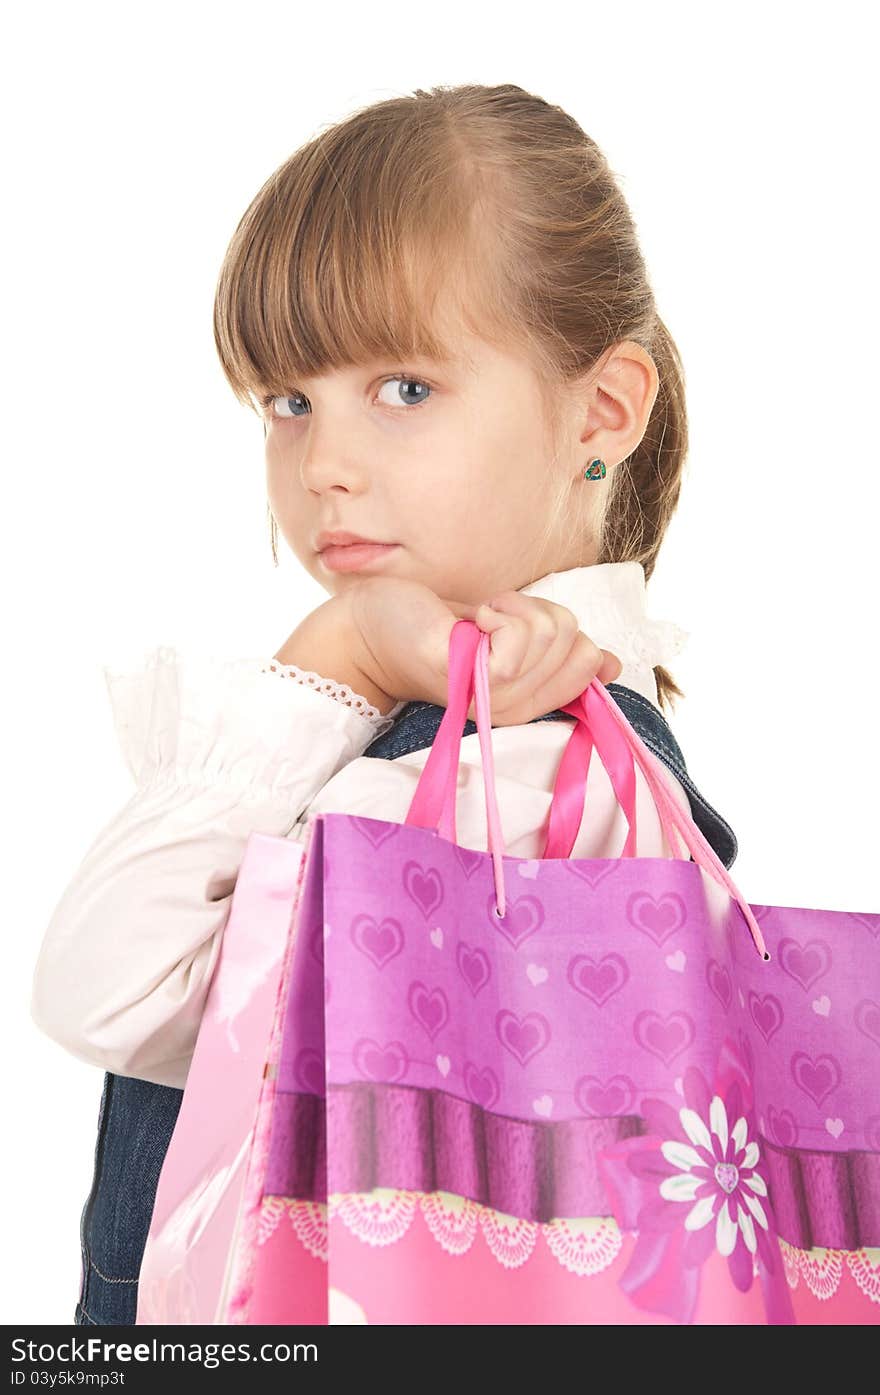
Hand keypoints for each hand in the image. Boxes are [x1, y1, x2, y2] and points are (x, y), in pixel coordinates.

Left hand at [345, 578, 621, 725]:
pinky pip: (518, 638)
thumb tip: (611, 665)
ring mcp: (491, 699)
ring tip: (480, 617)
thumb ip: (559, 650)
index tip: (520, 624)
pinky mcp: (467, 678)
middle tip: (496, 618)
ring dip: (517, 608)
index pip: (592, 664)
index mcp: (530, 701)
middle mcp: (515, 710)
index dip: (566, 629)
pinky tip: (471, 619)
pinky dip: (501, 612)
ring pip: (552, 635)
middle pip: (578, 644)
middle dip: (543, 614)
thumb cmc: (442, 625)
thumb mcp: (515, 635)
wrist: (376, 625)